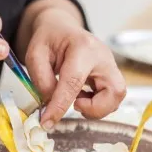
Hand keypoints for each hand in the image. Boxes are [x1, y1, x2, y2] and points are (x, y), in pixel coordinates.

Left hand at [25, 9, 125, 128]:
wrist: (62, 29)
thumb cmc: (49, 39)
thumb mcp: (35, 54)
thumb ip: (41, 80)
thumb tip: (51, 104)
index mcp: (82, 47)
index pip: (74, 82)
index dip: (60, 106)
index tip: (47, 122)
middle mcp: (103, 57)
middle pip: (114, 91)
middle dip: (95, 109)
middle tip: (75, 106)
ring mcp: (111, 66)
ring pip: (117, 98)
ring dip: (96, 108)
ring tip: (77, 100)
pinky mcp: (112, 76)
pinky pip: (112, 99)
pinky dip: (97, 105)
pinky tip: (82, 97)